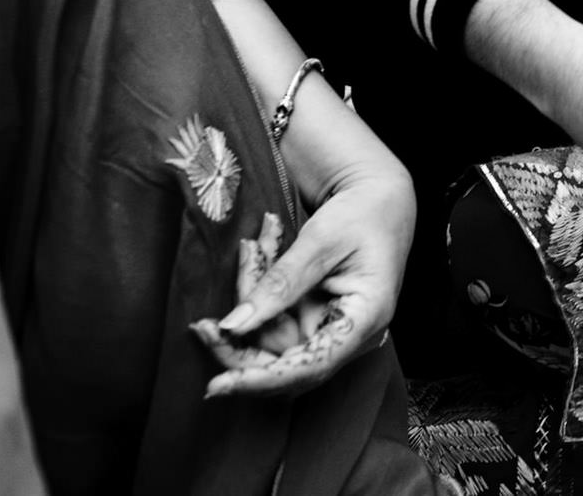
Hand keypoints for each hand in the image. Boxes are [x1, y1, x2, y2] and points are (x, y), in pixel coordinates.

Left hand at [189, 159, 413, 396]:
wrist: (380, 197)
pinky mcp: (316, 320)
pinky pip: (274, 321)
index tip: (218, 385)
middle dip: (240, 344)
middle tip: (202, 326)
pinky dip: (258, 293)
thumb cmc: (363, 212)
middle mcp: (351, 334)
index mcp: (366, 318)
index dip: (263, 380)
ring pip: (273, 339)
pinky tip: (258, 253)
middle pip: (286, 362)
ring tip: (254, 248)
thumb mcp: (320, 241)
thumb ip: (280, 284)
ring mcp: (332, 329)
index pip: (312, 365)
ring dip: (250, 299)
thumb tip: (234, 325)